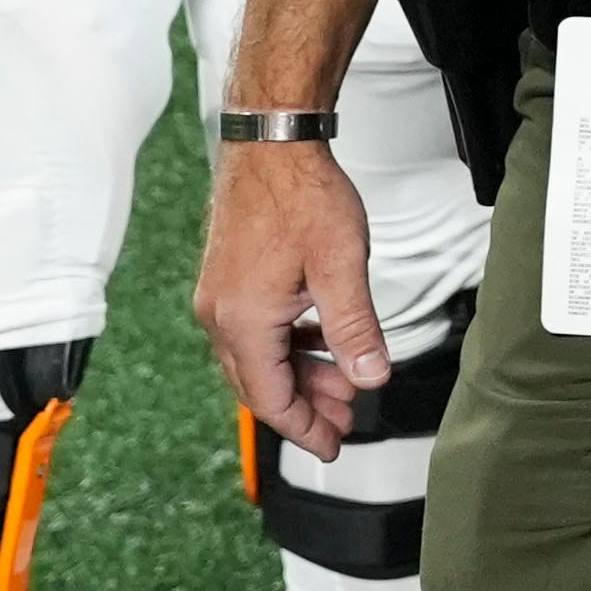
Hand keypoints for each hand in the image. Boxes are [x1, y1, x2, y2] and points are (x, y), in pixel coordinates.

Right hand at [193, 139, 386, 454]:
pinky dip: (289, 347)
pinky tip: (321, 344)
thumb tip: (371, 380)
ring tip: (343, 384)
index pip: (271, 399)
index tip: (334, 447)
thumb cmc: (303, 196)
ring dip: (300, 376)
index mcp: (244, 321)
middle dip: (305, 408)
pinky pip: (256, 332)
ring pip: (258, 358)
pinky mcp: (228, 280)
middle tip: (347, 422)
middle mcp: (220, 315)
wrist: (272, 143)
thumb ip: (355, 330)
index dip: (305, 429)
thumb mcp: (342, 267)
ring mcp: (220, 297)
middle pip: (261, 384)